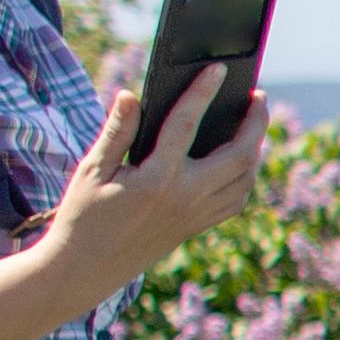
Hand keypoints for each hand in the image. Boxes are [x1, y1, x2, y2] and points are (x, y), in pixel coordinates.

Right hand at [47, 63, 269, 289]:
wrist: (83, 270)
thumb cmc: (82, 216)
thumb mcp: (91, 170)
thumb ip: (116, 132)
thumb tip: (130, 95)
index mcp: (157, 179)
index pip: (187, 124)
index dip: (203, 91)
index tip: (218, 69)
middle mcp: (185, 197)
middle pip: (240, 154)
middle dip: (255, 122)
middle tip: (258, 96)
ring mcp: (195, 216)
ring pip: (245, 179)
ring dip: (256, 149)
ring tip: (252, 124)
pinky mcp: (195, 229)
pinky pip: (235, 200)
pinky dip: (245, 177)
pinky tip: (239, 161)